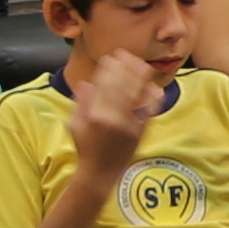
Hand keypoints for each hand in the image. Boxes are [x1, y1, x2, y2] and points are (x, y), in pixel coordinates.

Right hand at [62, 39, 158, 171]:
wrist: (100, 172)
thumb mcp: (75, 124)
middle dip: (124, 67)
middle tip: (125, 55)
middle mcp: (114, 119)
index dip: (108, 69)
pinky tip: (153, 86)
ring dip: (140, 77)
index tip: (109, 58)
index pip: (104, 85)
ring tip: (141, 64)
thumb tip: (86, 83)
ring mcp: (130, 125)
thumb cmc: (85, 147)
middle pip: (122, 86)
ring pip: (138, 95)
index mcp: (95, 115)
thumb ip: (81, 103)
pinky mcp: (141, 131)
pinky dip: (152, 97)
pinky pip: (150, 110)